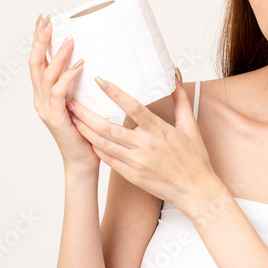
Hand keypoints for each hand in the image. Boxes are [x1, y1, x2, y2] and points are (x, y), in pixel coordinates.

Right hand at [28, 13, 99, 175]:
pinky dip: (67, 77)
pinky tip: (79, 65)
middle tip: (47, 20)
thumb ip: (80, 86)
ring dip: (57, 55)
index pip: (38, 61)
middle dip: (40, 40)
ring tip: (69, 38)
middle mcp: (40, 99)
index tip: (43, 19)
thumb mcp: (82, 103)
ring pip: (46, 75)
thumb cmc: (86, 133)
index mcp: (44, 94)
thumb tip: (93, 62)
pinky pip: (59, 93)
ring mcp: (46, 109)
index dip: (38, 40)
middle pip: (35, 63)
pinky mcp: (56, 118)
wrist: (83, 161)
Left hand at [68, 71, 220, 210]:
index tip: (99, 80)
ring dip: (86, 131)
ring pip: (104, 144)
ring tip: (73, 119)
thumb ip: (180, 99)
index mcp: (159, 131)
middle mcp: (145, 146)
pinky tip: (87, 139)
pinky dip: (97, 148)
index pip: (133, 107)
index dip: (115, 93)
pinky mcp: (132, 176)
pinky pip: (108, 160)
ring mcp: (136, 163)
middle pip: (108, 127)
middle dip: (86, 114)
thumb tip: (174, 76)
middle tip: (71, 101)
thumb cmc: (195, 159)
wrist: (195, 191)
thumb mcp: (190, 126)